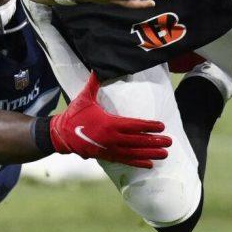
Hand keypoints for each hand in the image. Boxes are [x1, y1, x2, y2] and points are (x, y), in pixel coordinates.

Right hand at [49, 74, 170, 168]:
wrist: (61, 134)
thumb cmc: (74, 115)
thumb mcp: (84, 97)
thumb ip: (93, 83)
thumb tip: (97, 68)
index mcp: (109, 123)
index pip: (134, 125)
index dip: (149, 126)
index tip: (162, 126)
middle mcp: (112, 138)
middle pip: (138, 141)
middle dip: (155, 141)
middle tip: (169, 142)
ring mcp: (110, 149)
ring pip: (134, 152)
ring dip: (150, 153)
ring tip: (165, 154)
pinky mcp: (106, 156)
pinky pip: (125, 160)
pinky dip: (138, 162)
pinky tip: (149, 164)